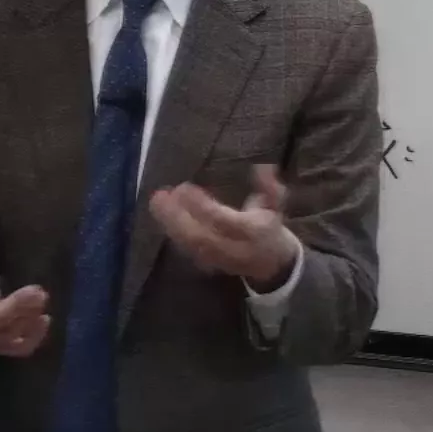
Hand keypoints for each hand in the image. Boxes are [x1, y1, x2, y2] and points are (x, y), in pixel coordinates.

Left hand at [150, 164, 297, 290]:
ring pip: (188, 243)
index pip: (221, 220)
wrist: (272, 265)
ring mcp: (217, 257)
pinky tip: (162, 216)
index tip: (184, 186)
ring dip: (169, 223)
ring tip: (156, 201)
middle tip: (160, 194)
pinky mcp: (206, 262)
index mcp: (250, 232)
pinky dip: (172, 232)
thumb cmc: (270, 228)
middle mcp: (231, 247)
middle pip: (198, 234)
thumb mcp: (276, 206)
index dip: (201, 205)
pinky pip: (185, 248)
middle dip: (177, 215)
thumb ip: (270, 187)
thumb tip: (262, 167)